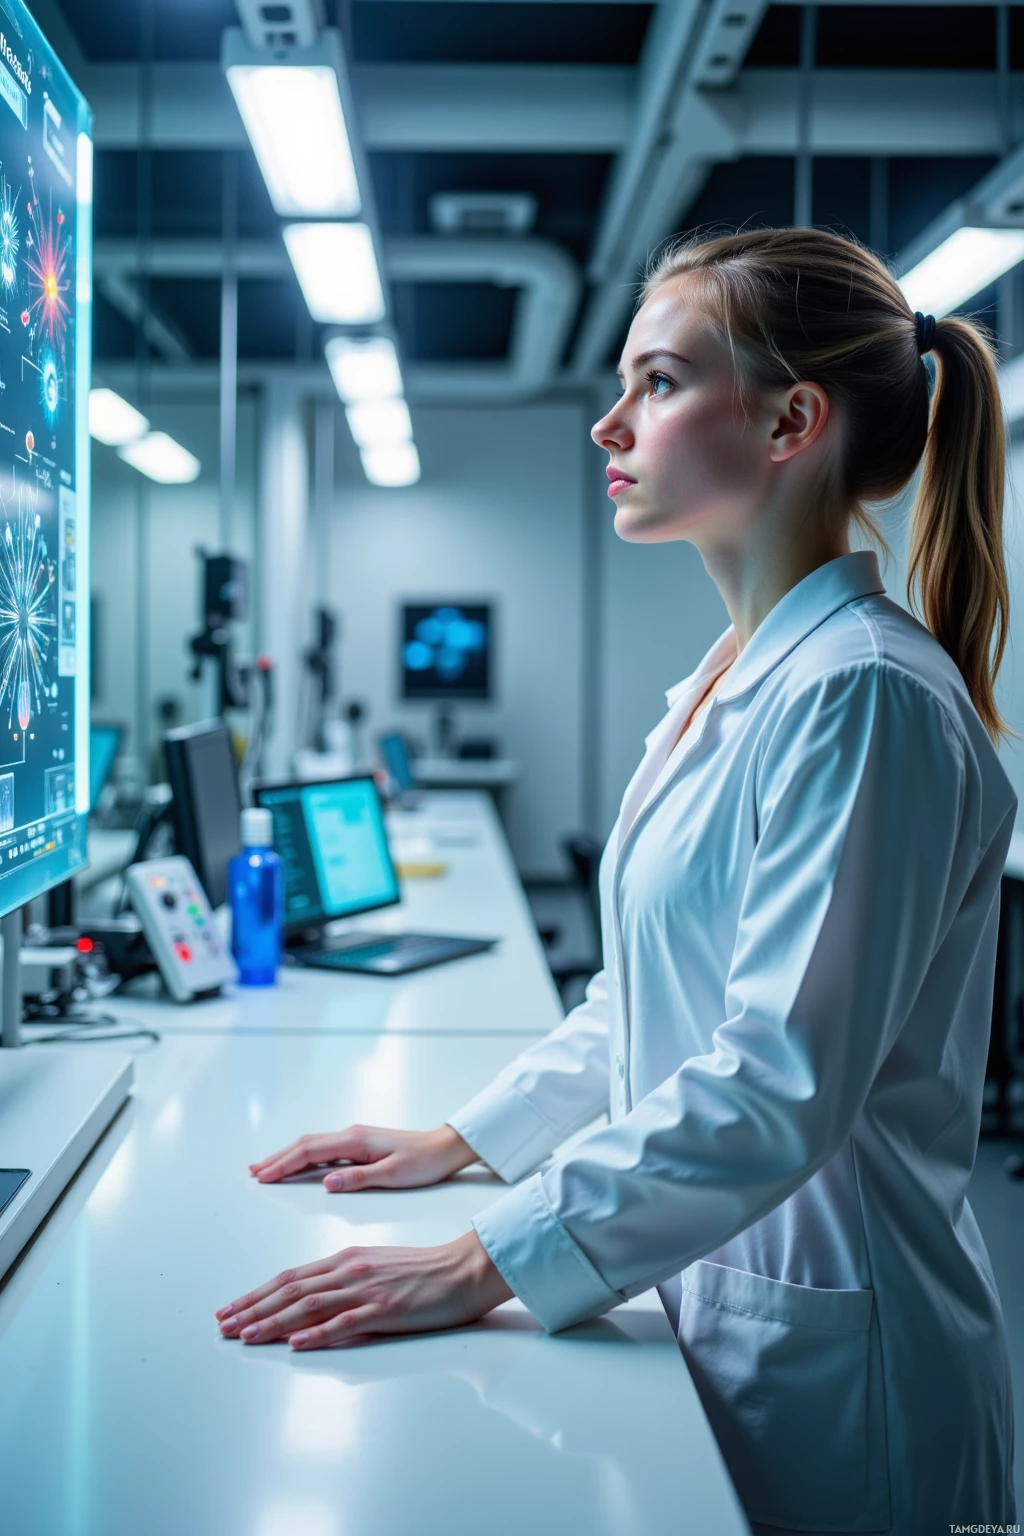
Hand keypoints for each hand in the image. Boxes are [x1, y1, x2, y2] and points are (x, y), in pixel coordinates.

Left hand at [215, 1230, 512, 1349]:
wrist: (464, 1268)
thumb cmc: (425, 1269)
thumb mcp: (377, 1266)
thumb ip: (344, 1282)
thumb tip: (312, 1309)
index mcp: (346, 1258)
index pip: (291, 1278)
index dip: (257, 1294)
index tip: (233, 1309)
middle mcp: (350, 1270)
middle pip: (291, 1290)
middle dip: (253, 1308)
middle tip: (223, 1325)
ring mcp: (366, 1290)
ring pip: (309, 1306)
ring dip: (272, 1322)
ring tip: (246, 1336)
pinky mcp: (386, 1310)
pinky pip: (345, 1323)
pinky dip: (317, 1334)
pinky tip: (296, 1344)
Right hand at [248, 1123, 477, 1191]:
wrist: (444, 1148)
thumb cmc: (423, 1163)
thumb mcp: (392, 1175)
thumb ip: (358, 1179)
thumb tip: (326, 1183)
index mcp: (355, 1141)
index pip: (310, 1152)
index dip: (283, 1164)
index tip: (263, 1177)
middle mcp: (352, 1135)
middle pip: (305, 1144)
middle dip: (278, 1157)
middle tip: (254, 1172)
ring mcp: (355, 1138)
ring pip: (313, 1144)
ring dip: (288, 1155)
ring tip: (267, 1167)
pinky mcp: (360, 1144)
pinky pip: (324, 1148)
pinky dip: (305, 1156)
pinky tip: (300, 1164)